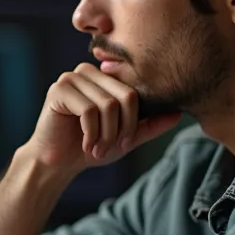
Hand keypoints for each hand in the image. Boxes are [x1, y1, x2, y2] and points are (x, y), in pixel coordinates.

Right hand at [21, 63, 180, 172]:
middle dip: (122, 129)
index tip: (125, 143)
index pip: (135, 92)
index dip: (134, 121)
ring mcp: (72, 77)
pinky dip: (91, 134)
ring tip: (97, 149)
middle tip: (111, 149)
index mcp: (105, 77)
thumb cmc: (89, 147)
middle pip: (125, 96)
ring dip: (106, 135)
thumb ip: (149, 124)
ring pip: (108, 104)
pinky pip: (88, 110)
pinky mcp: (58, 90)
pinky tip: (86, 144)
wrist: (56, 162)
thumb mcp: (125, 137)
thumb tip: (178, 114)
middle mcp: (89, 71)